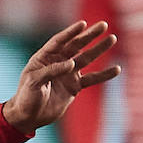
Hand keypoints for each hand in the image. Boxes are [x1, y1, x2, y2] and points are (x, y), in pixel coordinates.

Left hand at [3, 20, 120, 133]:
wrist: (29, 117)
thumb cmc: (26, 97)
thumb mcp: (34, 82)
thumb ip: (52, 70)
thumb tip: (72, 64)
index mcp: (44, 57)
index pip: (59, 41)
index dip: (71, 32)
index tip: (83, 24)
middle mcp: (58, 62)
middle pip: (76, 45)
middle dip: (90, 35)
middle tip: (103, 25)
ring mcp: (68, 74)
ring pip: (86, 58)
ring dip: (99, 49)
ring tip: (112, 38)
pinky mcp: (75, 86)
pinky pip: (92, 78)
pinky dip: (104, 75)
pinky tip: (117, 69)